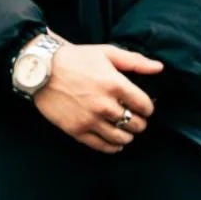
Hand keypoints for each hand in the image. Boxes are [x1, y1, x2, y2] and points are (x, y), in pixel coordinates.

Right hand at [32, 41, 161, 153]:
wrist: (41, 69)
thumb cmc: (75, 58)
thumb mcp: (106, 52)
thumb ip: (135, 61)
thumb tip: (159, 68)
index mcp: (115, 84)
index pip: (144, 105)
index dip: (148, 107)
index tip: (145, 107)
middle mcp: (105, 105)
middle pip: (135, 124)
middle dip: (140, 122)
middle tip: (136, 118)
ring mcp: (90, 120)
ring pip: (121, 138)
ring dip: (128, 136)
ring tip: (126, 130)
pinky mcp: (77, 130)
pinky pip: (101, 146)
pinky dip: (113, 147)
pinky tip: (115, 143)